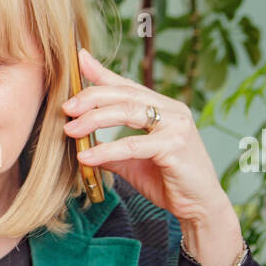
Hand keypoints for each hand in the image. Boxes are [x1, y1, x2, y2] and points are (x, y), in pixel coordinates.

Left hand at [62, 48, 243, 265]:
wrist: (199, 206)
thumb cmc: (169, 181)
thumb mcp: (133, 162)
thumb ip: (112, 151)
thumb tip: (83, 146)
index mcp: (164, 108)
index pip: (128, 86)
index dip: (102, 73)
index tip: (79, 59)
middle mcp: (172, 111)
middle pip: (125, 95)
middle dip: (92, 97)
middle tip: (66, 107)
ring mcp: (176, 126)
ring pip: (129, 112)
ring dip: (95, 119)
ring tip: (69, 130)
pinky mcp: (175, 147)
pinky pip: (133, 145)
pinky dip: (106, 150)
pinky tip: (85, 157)